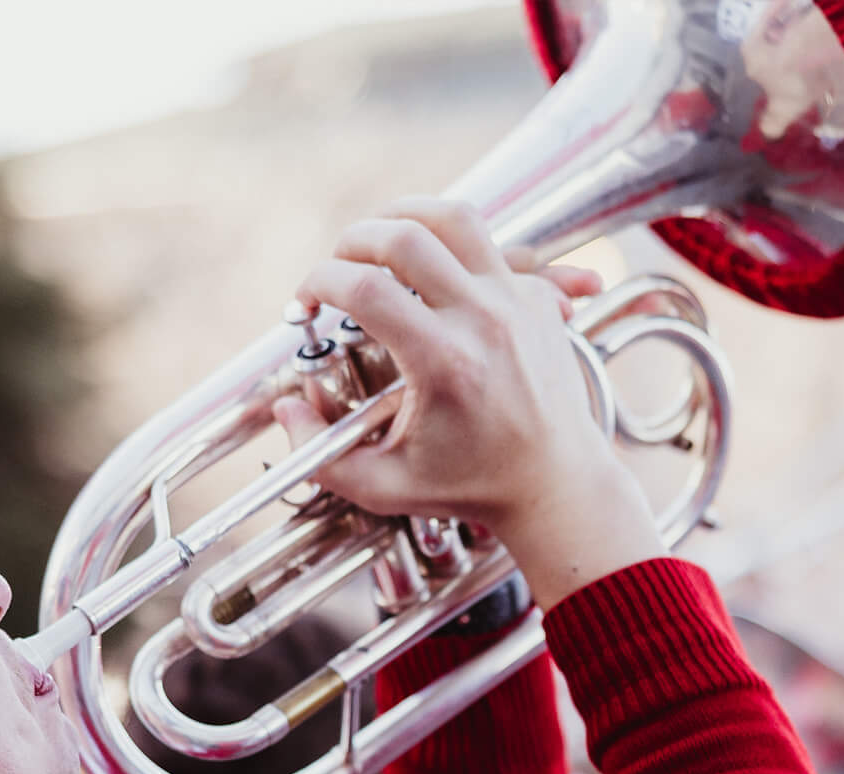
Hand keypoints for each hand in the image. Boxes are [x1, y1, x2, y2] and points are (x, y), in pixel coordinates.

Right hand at [282, 197, 668, 607]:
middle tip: (338, 267)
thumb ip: (318, 452)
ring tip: (379, 240)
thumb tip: (286, 407)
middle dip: (352, 241)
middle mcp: (483, 320)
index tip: (307, 302)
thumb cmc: (475, 488)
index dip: (317, 282)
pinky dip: (453, 249)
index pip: (364, 287)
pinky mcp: (538, 300)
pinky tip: (432, 272)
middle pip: (404, 235)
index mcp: (443, 362)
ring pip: (456, 218)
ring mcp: (516, 303)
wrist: (557, 485)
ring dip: (406, 216)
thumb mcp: (383, 485)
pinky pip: (493, 247)